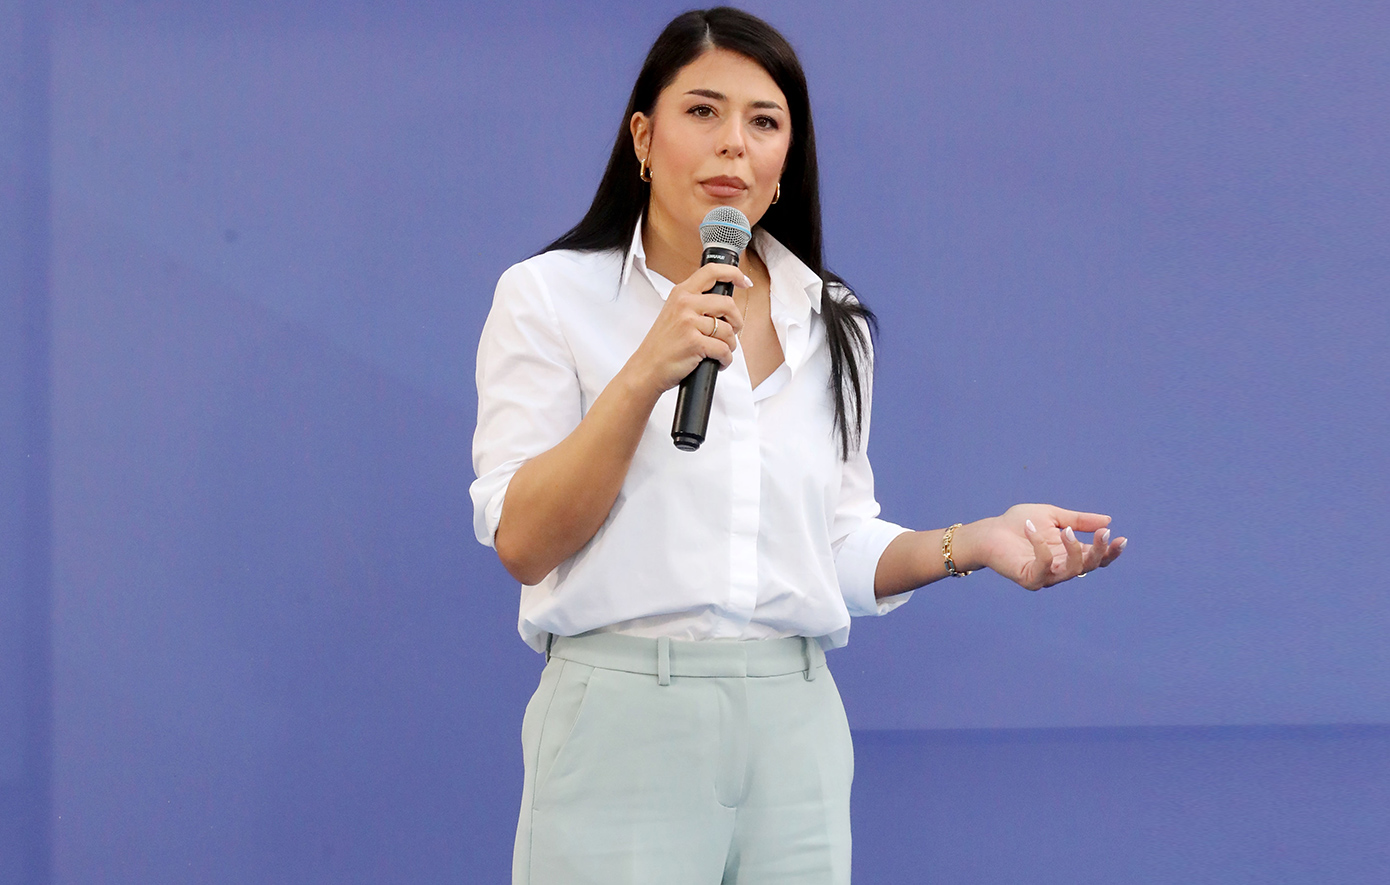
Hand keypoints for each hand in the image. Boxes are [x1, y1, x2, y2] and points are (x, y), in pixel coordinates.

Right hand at [623, 264, 751, 393]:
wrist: (646, 368)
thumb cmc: (662, 345)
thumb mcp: (673, 313)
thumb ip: (694, 303)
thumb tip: (723, 305)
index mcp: (681, 293)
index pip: (711, 272)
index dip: (733, 274)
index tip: (744, 282)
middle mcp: (685, 304)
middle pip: (727, 304)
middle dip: (736, 322)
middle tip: (732, 332)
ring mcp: (689, 323)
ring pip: (728, 330)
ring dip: (730, 345)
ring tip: (719, 351)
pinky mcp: (695, 343)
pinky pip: (724, 349)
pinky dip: (725, 359)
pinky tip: (717, 362)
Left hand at [970, 504, 1126, 590]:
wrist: (990, 531)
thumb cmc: (1019, 523)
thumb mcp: (1053, 516)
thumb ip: (1079, 519)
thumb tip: (1108, 520)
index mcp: (1069, 554)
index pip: (1097, 558)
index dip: (1110, 552)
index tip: (1121, 538)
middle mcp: (1061, 568)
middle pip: (1090, 566)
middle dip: (1100, 551)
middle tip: (1103, 534)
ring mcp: (1046, 576)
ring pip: (1072, 570)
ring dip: (1074, 550)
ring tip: (1067, 530)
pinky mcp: (1029, 578)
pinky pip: (1042, 566)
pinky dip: (1039, 547)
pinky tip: (1030, 528)